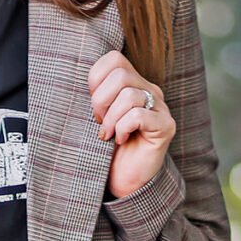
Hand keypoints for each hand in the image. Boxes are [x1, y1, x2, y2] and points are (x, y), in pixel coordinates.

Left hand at [89, 48, 175, 199]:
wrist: (124, 181)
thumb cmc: (106, 149)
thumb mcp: (95, 117)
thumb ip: (94, 95)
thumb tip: (75, 80)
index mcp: (133, 83)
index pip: (113, 59)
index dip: (96, 80)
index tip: (93, 106)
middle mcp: (149, 90)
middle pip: (120, 74)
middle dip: (100, 101)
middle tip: (99, 122)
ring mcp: (160, 107)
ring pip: (129, 95)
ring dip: (111, 118)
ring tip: (108, 134)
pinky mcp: (166, 126)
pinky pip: (138, 115)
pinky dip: (122, 128)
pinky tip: (121, 140)